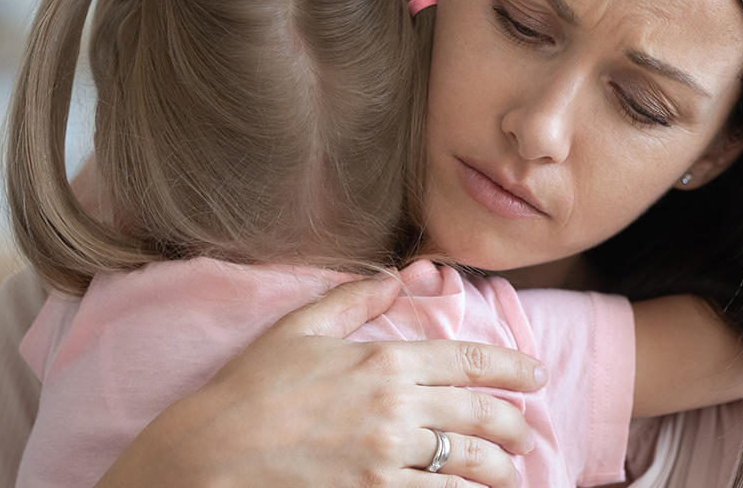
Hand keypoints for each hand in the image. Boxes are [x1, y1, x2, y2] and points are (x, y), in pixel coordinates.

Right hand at [96, 273, 545, 487]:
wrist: (207, 456)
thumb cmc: (249, 389)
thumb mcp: (300, 328)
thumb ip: (358, 298)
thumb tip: (403, 275)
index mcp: (384, 361)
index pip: (471, 362)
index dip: (514, 369)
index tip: (535, 376)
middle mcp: (396, 408)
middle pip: (482, 415)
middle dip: (515, 425)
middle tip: (526, 432)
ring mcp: (388, 458)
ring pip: (470, 465)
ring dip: (499, 470)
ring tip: (508, 473)